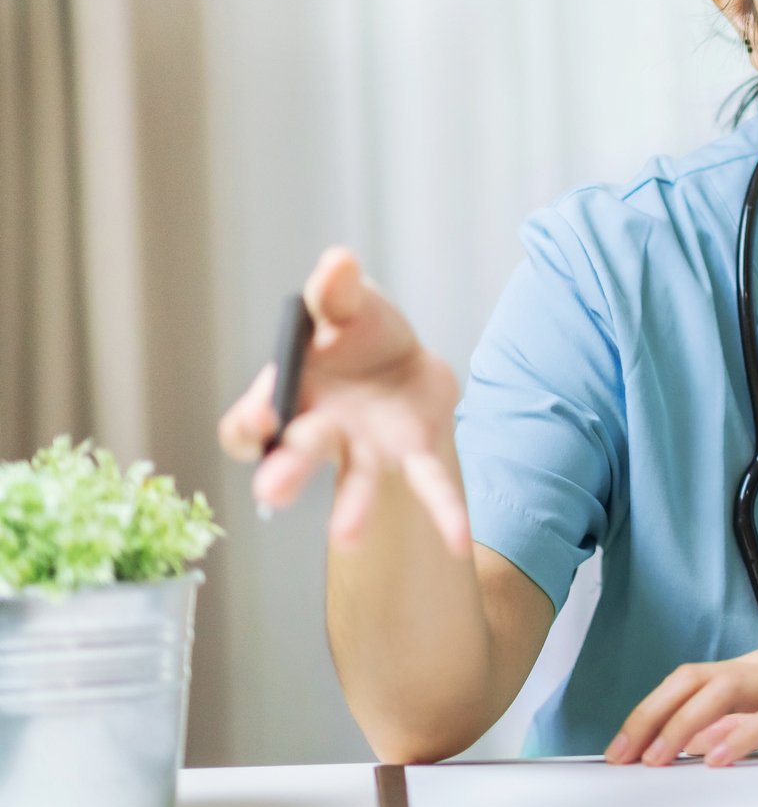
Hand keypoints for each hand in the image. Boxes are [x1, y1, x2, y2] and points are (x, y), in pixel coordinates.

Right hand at [217, 247, 469, 554]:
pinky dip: (444, 512)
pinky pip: (429, 486)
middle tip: (272, 491)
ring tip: (348, 538)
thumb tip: (338, 264)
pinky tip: (459, 542)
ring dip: (351, 509)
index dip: (248, 427)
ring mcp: (366, 450)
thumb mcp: (346, 303)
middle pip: (295, 455)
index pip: (249, 426)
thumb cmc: (356, 333)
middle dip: (283, 472)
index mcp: (288, 396)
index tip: (258, 422)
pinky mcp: (411, 453)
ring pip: (356, 481)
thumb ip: (336, 291)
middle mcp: (319, 432)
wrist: (405, 360)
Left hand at [605, 648, 757, 766]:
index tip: (622, 747)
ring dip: (684, 726)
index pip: (688, 681)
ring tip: (659, 759)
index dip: (649, 712)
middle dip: (651, 716)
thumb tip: (700, 742)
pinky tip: (721, 759)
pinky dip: (742, 736)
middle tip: (623, 754)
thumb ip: (747, 725)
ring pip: (725, 690)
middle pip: (694, 679)